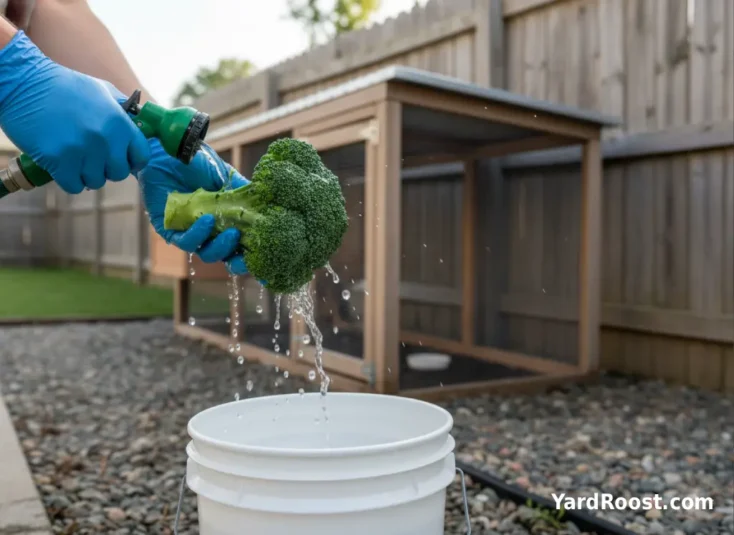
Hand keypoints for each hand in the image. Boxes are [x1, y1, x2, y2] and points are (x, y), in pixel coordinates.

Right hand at [0, 31, 149, 193]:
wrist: (23, 81)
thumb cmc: (63, 86)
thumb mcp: (101, 91)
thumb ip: (123, 111)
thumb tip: (140, 125)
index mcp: (120, 122)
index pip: (141, 156)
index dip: (130, 160)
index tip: (119, 158)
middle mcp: (105, 138)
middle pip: (119, 173)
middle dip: (106, 168)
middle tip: (91, 157)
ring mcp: (82, 149)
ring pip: (96, 182)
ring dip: (85, 174)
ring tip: (73, 156)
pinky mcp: (58, 159)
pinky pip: (74, 186)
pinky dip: (68, 179)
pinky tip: (61, 164)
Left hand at [136, 138, 249, 275]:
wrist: (171, 151)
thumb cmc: (199, 164)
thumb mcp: (228, 178)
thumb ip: (244, 196)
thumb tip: (266, 210)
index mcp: (226, 221)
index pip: (240, 246)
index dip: (249, 257)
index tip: (260, 258)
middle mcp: (209, 231)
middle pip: (225, 256)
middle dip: (236, 259)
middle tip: (244, 251)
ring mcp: (190, 231)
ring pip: (206, 253)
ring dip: (220, 247)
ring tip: (230, 232)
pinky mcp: (170, 229)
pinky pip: (185, 241)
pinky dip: (198, 235)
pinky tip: (207, 220)